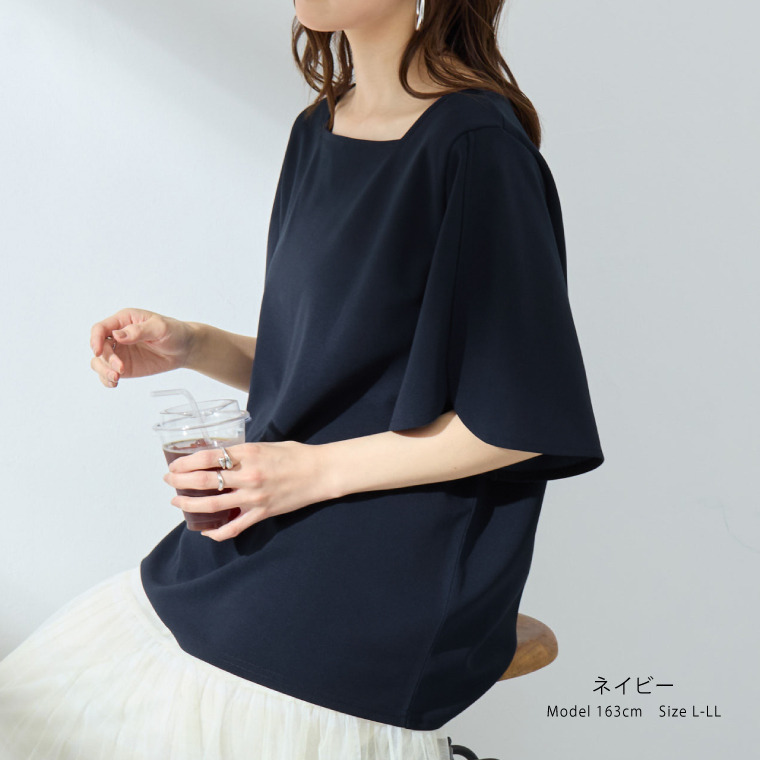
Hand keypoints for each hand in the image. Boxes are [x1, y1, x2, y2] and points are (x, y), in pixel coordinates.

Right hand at [90, 307, 197, 388]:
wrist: (185, 349)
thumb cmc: (174, 332)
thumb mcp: (160, 328)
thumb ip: (139, 330)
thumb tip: (117, 335)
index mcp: (124, 320)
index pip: (100, 328)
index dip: (95, 339)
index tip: (98, 351)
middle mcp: (118, 336)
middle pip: (99, 347)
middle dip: (106, 359)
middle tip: (120, 369)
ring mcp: (120, 352)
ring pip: (99, 361)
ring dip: (103, 371)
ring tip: (116, 378)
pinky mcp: (124, 366)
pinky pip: (108, 373)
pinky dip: (106, 379)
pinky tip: (114, 383)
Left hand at [162, 441, 336, 540]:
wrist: (320, 473)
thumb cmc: (295, 455)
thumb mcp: (265, 445)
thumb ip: (242, 452)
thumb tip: (220, 456)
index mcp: (248, 454)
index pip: (208, 458)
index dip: (186, 463)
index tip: (175, 465)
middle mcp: (248, 476)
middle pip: (204, 481)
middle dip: (181, 482)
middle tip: (170, 481)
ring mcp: (254, 497)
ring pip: (212, 505)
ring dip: (189, 504)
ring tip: (177, 502)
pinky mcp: (262, 513)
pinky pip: (233, 527)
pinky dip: (216, 532)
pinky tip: (205, 531)